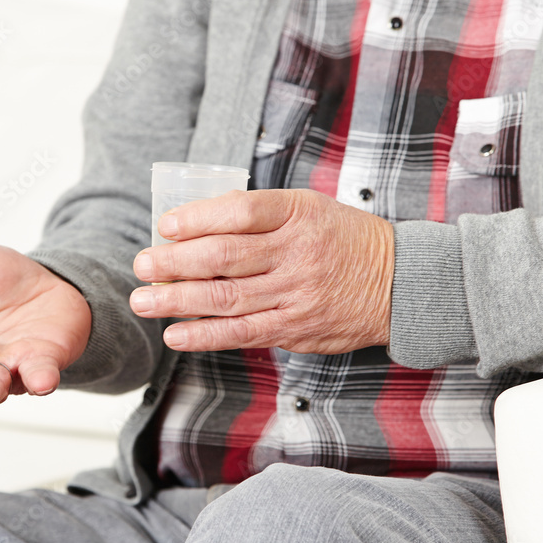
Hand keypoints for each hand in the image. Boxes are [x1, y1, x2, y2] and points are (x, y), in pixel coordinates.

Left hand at [128, 189, 393, 354]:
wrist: (401, 284)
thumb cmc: (346, 239)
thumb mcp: (311, 208)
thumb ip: (260, 212)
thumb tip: (201, 216)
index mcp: (299, 214)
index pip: (241, 212)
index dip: (198, 218)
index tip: (165, 225)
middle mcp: (297, 253)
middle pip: (225, 257)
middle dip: (175, 262)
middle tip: (141, 264)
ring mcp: (297, 294)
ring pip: (227, 297)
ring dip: (178, 301)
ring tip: (143, 301)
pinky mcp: (296, 328)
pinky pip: (244, 333)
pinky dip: (206, 334)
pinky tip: (176, 334)